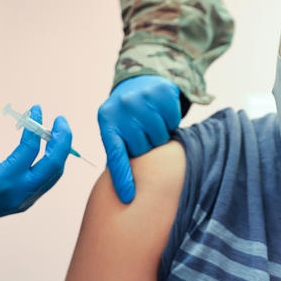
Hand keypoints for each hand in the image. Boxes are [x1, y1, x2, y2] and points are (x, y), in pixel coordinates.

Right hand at [0, 88, 71, 222]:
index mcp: (4, 180)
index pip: (30, 149)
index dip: (35, 125)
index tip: (37, 108)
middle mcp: (19, 193)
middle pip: (53, 165)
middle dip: (62, 141)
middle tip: (61, 120)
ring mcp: (26, 200)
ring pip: (54, 175)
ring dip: (59, 152)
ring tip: (58, 131)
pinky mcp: (27, 202)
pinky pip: (47, 181)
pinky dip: (52, 163)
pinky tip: (50, 146)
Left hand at [98, 75, 180, 203]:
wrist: (140, 83)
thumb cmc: (127, 118)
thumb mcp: (116, 132)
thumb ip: (118, 155)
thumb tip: (123, 195)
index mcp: (107, 122)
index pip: (116, 156)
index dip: (123, 178)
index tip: (128, 198)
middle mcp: (122, 108)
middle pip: (143, 149)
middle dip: (146, 147)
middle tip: (143, 136)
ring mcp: (142, 98)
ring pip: (160, 137)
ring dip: (160, 136)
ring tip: (152, 124)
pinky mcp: (161, 91)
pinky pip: (173, 121)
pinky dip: (171, 121)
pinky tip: (162, 113)